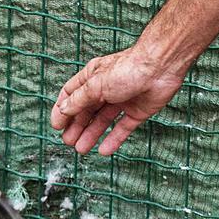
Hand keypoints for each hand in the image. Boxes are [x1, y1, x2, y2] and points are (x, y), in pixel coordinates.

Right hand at [50, 46, 186, 155]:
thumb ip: (79, 100)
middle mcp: (106, 88)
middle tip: (68, 142)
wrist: (161, 67)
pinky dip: (113, 139)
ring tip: (81, 149)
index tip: (56, 126)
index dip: (62, 110)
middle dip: (76, 126)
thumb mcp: (96, 85)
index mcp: (92, 77)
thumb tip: (62, 111)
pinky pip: (123, 128)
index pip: (71, 94)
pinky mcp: (138, 111)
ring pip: (103, 121)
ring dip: (91, 134)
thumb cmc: (128, 69)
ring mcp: (123, 100)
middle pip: (86, 110)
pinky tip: (104, 150)